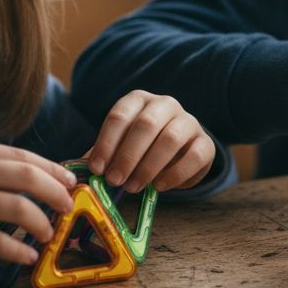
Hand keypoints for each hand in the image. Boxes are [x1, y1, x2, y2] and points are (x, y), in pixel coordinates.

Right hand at [0, 141, 77, 264]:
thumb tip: (16, 183)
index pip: (21, 156)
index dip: (52, 169)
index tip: (70, 181)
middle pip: (28, 177)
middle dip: (56, 192)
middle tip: (69, 206)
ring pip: (18, 208)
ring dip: (41, 223)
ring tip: (49, 234)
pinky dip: (18, 250)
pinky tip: (27, 256)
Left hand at [85, 91, 214, 192]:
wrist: (179, 153)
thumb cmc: (142, 149)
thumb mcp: (120, 147)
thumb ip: (104, 156)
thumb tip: (81, 172)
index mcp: (139, 100)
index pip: (120, 115)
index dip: (106, 142)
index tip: (97, 168)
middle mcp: (165, 104)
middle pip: (146, 124)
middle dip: (127, 155)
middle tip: (115, 180)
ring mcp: (189, 121)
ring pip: (171, 138)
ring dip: (149, 166)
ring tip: (134, 187)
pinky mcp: (206, 143)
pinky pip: (194, 156)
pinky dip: (175, 174)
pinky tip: (159, 186)